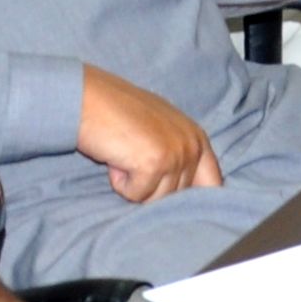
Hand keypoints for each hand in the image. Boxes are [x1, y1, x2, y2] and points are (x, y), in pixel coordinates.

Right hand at [77, 66, 219, 202]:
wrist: (86, 98)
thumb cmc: (116, 115)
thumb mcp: (158, 130)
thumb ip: (177, 155)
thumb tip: (185, 196)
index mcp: (197, 138)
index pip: (213, 184)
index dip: (192, 199)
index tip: (172, 203)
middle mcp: (192, 145)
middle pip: (177, 197)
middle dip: (150, 186)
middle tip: (132, 158)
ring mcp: (176, 154)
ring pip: (156, 199)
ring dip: (133, 184)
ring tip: (124, 155)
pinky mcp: (155, 163)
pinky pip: (136, 195)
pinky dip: (120, 184)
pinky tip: (115, 159)